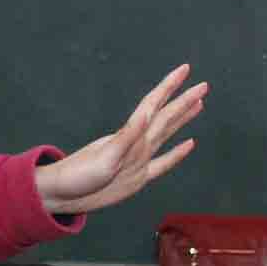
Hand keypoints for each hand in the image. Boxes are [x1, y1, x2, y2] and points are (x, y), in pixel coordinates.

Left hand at [31, 65, 207, 217]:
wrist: (63, 196)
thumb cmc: (79, 176)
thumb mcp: (104, 157)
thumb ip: (127, 136)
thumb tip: (146, 114)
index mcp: (130, 135)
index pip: (154, 104)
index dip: (170, 86)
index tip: (185, 69)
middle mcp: (138, 144)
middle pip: (166, 116)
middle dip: (184, 100)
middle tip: (203, 85)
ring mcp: (139, 160)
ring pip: (168, 134)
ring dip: (183, 118)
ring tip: (198, 104)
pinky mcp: (139, 178)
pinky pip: (165, 163)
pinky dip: (178, 153)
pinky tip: (189, 143)